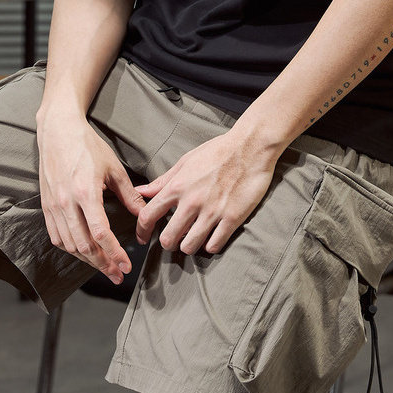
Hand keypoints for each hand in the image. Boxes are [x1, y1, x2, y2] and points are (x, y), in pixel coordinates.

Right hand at [37, 114, 144, 283]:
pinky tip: (83, 253)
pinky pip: (56, 236)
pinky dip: (70, 249)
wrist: (58, 131)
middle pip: (84, 245)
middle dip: (103, 264)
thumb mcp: (113, 167)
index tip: (126, 265)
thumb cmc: (87, 145)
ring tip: (104, 267)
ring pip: (69, 245)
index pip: (100, 233)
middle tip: (118, 274)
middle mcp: (66, 202)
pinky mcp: (46, 205)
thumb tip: (143, 213)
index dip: (114, 253)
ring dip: (87, 260)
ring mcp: (54, 205)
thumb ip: (129, 194)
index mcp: (86, 192)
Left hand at [134, 130, 278, 255]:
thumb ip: (163, 180)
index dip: (141, 231)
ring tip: (193, 238)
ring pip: (189, 247)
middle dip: (168, 243)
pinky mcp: (232, 218)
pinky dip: (210, 246)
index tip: (143, 238)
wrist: (251, 146)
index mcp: (178, 186)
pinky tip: (212, 236)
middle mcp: (192, 201)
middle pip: (168, 239)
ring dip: (189, 246)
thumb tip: (141, 191)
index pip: (148, 216)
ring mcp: (212, 211)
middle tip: (174, 239)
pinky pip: (214, 246)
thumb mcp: (186, 161)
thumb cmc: (218, 150)